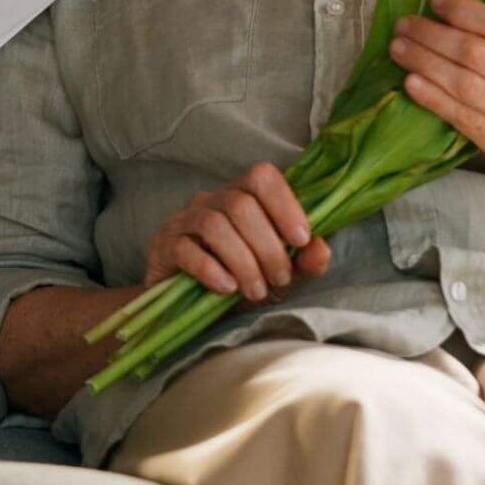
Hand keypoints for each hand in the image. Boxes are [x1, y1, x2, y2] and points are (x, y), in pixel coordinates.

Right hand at [142, 162, 329, 303]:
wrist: (184, 308)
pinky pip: (186, 249)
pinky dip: (211, 270)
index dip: (284, 204)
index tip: (301, 239)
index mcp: (241, 197)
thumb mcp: (278, 276)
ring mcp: (183, 221)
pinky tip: (227, 289)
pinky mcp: (163, 246)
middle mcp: (211, 200)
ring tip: (256, 291)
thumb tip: (321, 248)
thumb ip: (303, 262)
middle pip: (241, 204)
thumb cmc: (237, 284)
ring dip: (243, 261)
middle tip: (279, 279)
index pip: (262, 177)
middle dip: (267, 246)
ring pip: (215, 225)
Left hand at [392, 0, 484, 186]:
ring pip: (460, 83)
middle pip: (473, 54)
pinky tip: (409, 81)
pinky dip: (430, 96)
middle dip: (433, 35)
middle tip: (404, 22)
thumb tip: (468, 12)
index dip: (464, 11)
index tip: (437, 0)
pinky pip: (457, 114)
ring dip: (423, 61)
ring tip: (398, 46)